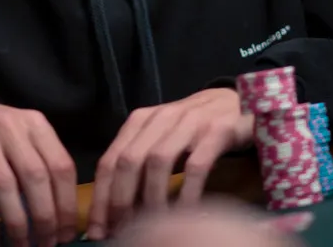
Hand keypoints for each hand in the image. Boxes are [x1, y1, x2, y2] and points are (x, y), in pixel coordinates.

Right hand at [0, 93, 77, 246]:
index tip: (67, 233)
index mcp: (35, 124)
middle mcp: (11, 127)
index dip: (67, 203)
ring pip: (5, 185)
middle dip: (44, 217)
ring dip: (16, 222)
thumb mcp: (20, 136)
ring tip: (22, 246)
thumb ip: (40, 164)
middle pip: (35, 177)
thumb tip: (60, 214)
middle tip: (46, 244)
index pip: (61, 165)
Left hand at [86, 88, 253, 239]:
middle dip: (121, 200)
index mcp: (140, 120)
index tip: (98, 229)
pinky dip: (187, 192)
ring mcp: (189, 122)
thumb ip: (138, 163)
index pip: (110, 159)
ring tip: (152, 225)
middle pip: (129, 160)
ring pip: (159, 161)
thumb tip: (116, 207)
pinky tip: (185, 214)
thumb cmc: (190, 127)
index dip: (101, 197)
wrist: (233, 101)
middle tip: (121, 230)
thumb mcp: (159, 138)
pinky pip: (197, 165)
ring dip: (151, 198)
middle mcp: (161, 117)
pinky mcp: (217, 130)